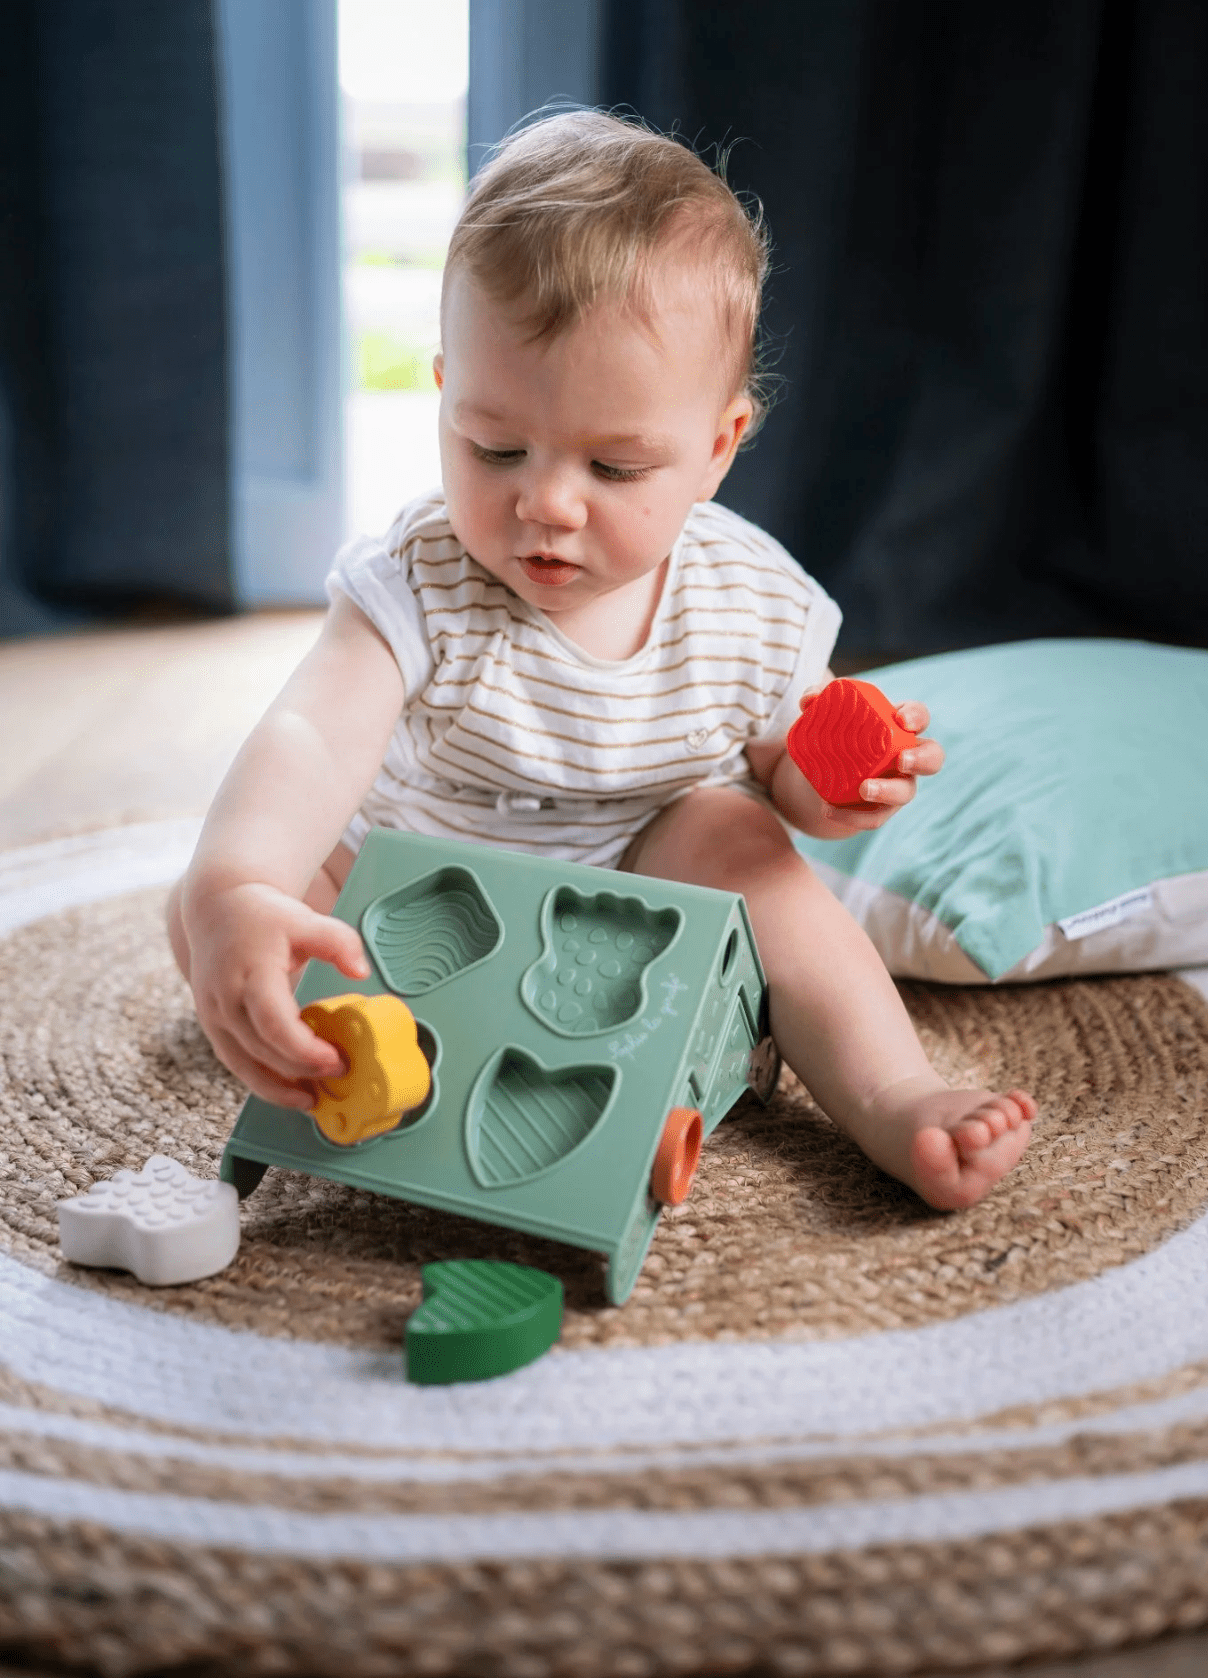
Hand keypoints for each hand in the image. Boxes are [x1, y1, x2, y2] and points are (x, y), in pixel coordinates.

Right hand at [182, 880, 370, 1107]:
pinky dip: (262, 1083)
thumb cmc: (264, 916)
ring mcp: (214, 1016)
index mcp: (251, 972)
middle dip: (301, 1070)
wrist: (217, 910)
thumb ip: (338, 943)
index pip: (273, 1022)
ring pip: (244, 1065)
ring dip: (278, 1089)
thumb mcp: (306, 919)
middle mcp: (225, 999)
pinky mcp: (213, 1027)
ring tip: (313, 1101)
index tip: (335, 1059)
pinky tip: (290, 1092)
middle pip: (262, 1049)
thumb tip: (360, 973)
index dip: (303, 1049)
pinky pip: (236, 1063)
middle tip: (340, 1074)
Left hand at [794, 692, 943, 837]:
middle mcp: (906, 756)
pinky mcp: (880, 809)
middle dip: (922, 759)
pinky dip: (853, 816)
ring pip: (905, 792)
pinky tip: (829, 809)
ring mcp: (897, 785)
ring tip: (864, 789)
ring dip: (887, 792)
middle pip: (932, 758)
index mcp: (898, 727)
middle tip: (902, 761)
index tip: (901, 720)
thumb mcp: (826, 714)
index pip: (919, 717)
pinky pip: (874, 817)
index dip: (916, 717)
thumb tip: (809, 699)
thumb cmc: (836, 734)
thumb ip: (818, 699)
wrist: (825, 774)